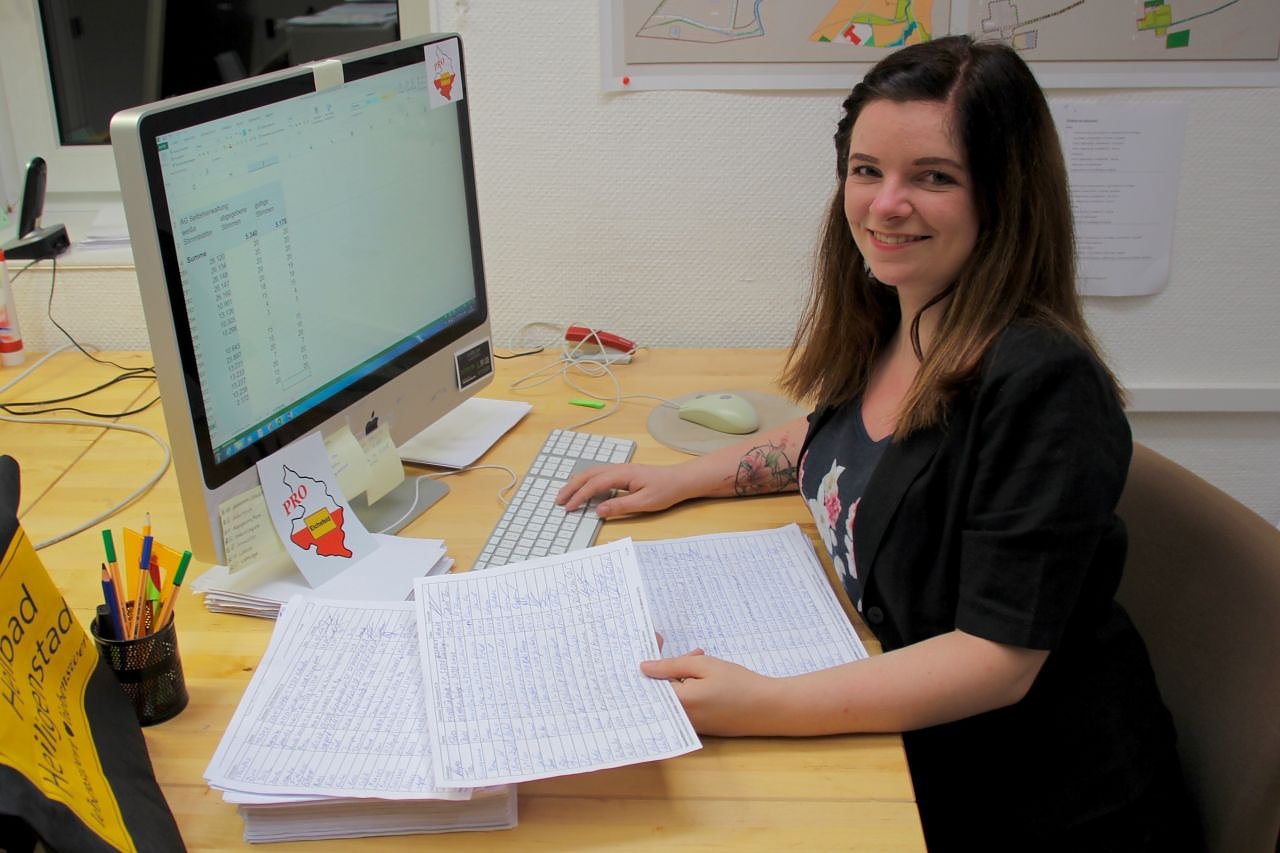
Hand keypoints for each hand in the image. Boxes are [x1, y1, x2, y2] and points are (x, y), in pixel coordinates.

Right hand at [555, 463, 695, 517]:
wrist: (681, 479)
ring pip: (592, 473)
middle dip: (571, 487)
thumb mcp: (645, 502)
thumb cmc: (666, 490)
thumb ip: (620, 506)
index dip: (579, 496)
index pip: (594, 485)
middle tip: (558, 501)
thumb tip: (598, 511)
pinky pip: (599, 475)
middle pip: (588, 475)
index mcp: (622, 474)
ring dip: (577, 483)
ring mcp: (620, 469)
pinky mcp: (623, 473)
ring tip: (565, 495)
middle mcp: (618, 469)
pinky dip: (586, 480)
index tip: (568, 508)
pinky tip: (583, 486)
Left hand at [641, 650, 780, 735]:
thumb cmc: (738, 683)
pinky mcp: (701, 727)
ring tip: (701, 659)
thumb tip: (644, 667)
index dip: (651, 660)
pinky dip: (690, 688)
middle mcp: (680, 719)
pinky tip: (705, 676)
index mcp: (679, 703)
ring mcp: (691, 726)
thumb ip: (671, 666)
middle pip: (662, 689)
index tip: (655, 641)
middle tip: (688, 651)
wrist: (769, 708)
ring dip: (682, 675)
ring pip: (675, 695)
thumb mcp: (704, 666)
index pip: (650, 682)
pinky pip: (686, 705)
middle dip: (670, 666)